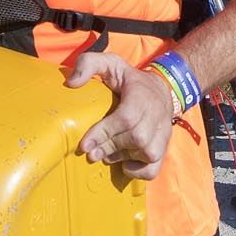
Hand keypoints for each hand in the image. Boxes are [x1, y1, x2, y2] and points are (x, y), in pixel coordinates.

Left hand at [68, 51, 173, 180]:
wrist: (163, 89)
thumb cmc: (130, 80)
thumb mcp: (111, 63)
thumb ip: (89, 64)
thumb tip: (71, 82)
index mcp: (141, 96)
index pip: (126, 118)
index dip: (104, 133)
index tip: (85, 145)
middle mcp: (156, 116)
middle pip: (135, 138)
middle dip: (109, 147)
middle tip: (90, 152)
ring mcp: (163, 134)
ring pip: (146, 152)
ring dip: (122, 157)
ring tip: (106, 154)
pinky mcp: (164, 147)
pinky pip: (154, 167)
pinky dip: (138, 172)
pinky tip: (125, 164)